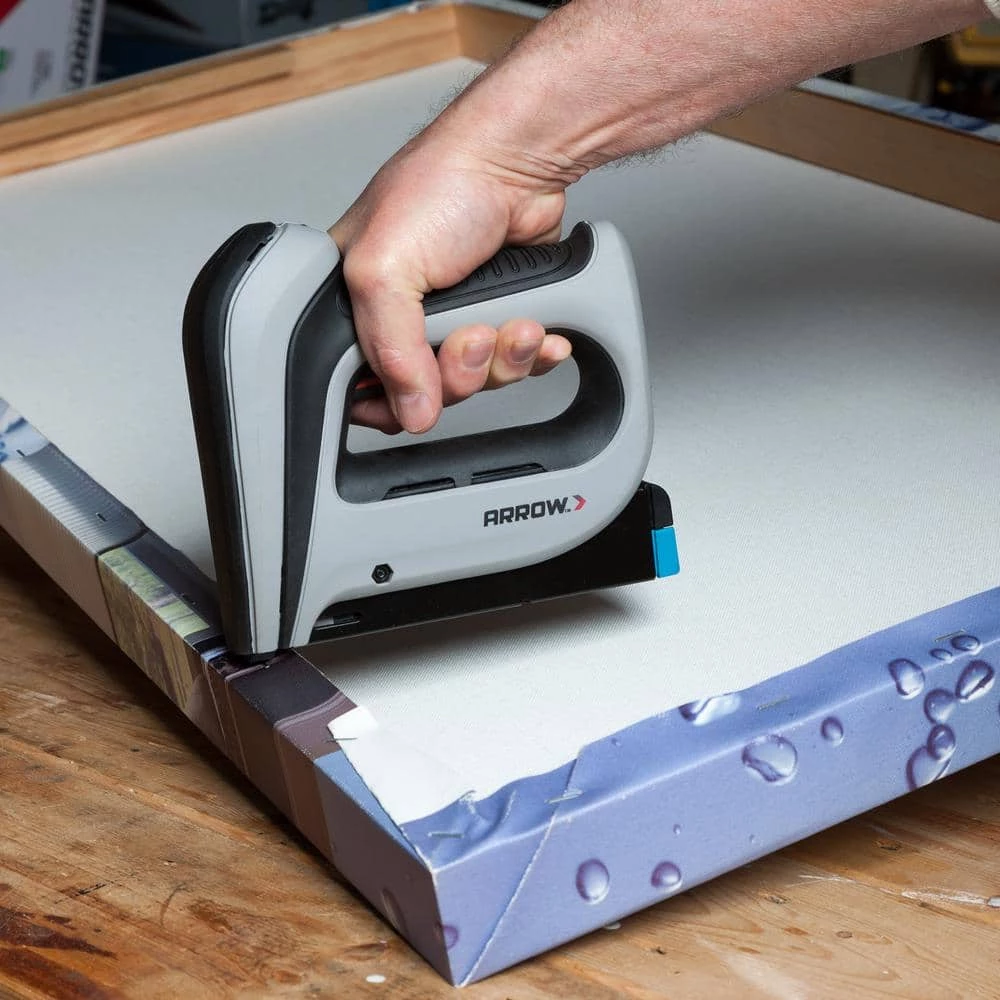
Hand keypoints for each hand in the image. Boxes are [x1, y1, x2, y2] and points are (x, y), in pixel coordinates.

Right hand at [329, 126, 572, 434]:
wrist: (518, 160)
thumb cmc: (441, 184)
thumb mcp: (385, 270)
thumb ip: (390, 350)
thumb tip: (410, 411)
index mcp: (357, 302)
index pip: (362, 383)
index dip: (391, 398)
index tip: (415, 391)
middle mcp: (406, 314)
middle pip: (428, 391)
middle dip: (459, 371)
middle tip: (471, 334)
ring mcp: (456, 316)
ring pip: (478, 381)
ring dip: (503, 360)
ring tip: (513, 321)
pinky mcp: (502, 313)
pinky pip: (518, 363)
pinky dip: (533, 353)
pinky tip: (539, 331)